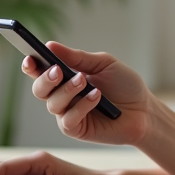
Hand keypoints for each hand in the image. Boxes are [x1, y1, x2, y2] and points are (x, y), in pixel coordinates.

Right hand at [23, 42, 150, 145]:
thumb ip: (77, 57)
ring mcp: (68, 114)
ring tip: (84, 81)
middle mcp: (62, 96)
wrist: (144, 109)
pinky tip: (96, 97)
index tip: (30, 58)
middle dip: (45, 79)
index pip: (40, 71)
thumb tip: (50, 45)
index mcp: (65, 77)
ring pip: (52, 104)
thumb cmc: (124, 85)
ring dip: (67, 91)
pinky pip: (68, 120)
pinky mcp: (77, 129)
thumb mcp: (103, 64)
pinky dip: (81, 106)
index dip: (31, 65)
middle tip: (57, 70)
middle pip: (39, 89)